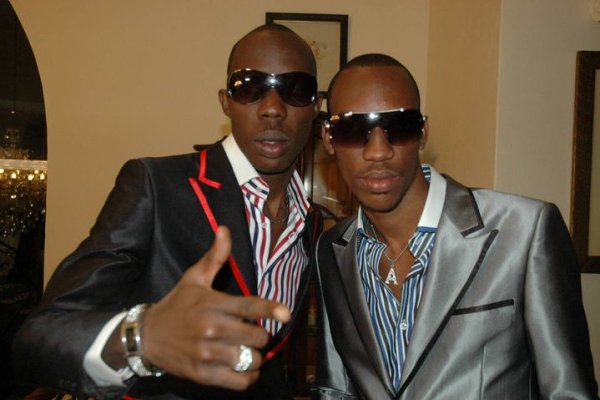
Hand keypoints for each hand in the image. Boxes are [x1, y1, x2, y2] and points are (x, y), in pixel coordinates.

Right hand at [141, 226, 290, 389]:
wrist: (146, 337)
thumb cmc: (176, 305)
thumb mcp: (193, 278)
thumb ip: (215, 256)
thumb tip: (224, 229)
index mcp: (214, 304)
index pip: (248, 307)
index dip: (270, 310)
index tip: (285, 314)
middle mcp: (212, 329)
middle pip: (257, 337)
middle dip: (260, 336)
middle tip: (250, 333)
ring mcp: (207, 354)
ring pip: (250, 360)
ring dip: (254, 357)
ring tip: (245, 351)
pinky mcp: (203, 374)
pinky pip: (239, 381)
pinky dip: (247, 378)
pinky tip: (243, 369)